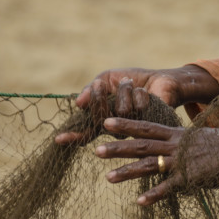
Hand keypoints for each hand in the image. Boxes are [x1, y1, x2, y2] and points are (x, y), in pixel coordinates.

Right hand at [54, 65, 218, 145]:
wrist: (160, 79)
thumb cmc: (131, 80)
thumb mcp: (107, 78)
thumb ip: (91, 89)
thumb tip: (78, 102)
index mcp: (103, 119)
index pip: (85, 132)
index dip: (72, 136)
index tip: (59, 139)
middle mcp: (117, 128)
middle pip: (101, 118)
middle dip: (98, 97)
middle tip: (99, 84)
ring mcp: (133, 128)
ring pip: (122, 111)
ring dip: (124, 90)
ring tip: (130, 83)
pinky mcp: (150, 125)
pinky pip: (139, 108)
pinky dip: (139, 93)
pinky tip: (145, 92)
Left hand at [95, 118, 218, 205]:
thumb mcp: (202, 139)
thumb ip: (185, 144)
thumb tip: (175, 146)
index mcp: (178, 134)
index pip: (147, 126)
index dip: (126, 124)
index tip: (106, 122)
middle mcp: (176, 146)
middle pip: (141, 145)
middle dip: (118, 147)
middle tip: (95, 149)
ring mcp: (182, 162)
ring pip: (149, 165)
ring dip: (127, 172)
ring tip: (107, 177)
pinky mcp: (191, 178)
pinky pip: (169, 188)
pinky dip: (154, 195)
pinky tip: (139, 202)